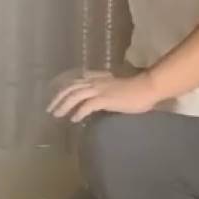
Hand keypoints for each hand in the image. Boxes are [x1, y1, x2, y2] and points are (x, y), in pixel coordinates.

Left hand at [47, 71, 161, 122]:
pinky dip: (79, 112)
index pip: (73, 83)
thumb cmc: (135, 89)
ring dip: (64, 106)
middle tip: (50, 110)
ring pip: (75, 96)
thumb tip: (94, 101)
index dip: (62, 91)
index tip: (55, 100)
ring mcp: (100, 90)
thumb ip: (103, 91)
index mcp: (96, 79)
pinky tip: (74, 119)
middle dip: (58, 99)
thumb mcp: (114, 87)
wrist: (147, 87)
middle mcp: (95, 82)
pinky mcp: (106, 99)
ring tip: (58, 115)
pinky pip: (87, 105)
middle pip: (70, 89)